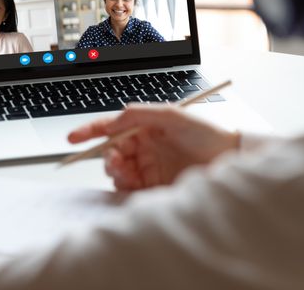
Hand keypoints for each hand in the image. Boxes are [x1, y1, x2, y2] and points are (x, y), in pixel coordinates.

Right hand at [68, 104, 239, 190]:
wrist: (230, 161)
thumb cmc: (207, 135)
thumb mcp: (172, 115)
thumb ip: (139, 114)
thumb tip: (114, 118)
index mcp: (144, 128)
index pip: (110, 128)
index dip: (89, 132)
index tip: (73, 138)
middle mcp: (143, 148)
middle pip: (110, 152)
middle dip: (106, 156)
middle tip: (115, 161)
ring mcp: (147, 168)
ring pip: (116, 172)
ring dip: (115, 172)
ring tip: (126, 172)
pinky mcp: (153, 188)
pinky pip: (129, 189)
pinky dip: (125, 187)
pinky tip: (134, 184)